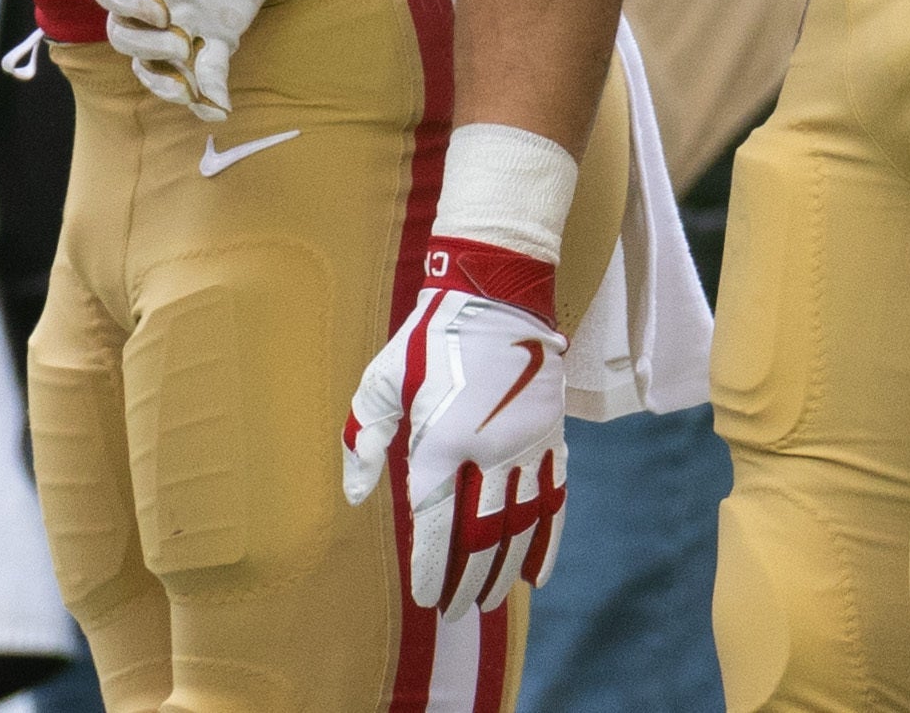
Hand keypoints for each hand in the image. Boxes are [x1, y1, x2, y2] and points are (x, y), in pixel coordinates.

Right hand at [87, 0, 317, 118]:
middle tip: (177, 36)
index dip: (122, 0)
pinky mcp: (221, 22)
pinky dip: (208, 88)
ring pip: (154, 58)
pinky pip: (206, 64)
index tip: (155, 6)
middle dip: (141, 44)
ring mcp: (184, 6)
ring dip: (163, 78)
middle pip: (123, 30)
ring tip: (188, 84)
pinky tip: (218, 106)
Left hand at [342, 240, 568, 615]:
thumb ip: (365, 437)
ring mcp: (526, 446)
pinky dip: (547, 541)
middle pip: (481, 535)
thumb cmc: (427, 339)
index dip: (433, 566)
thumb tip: (355, 495)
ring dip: (504, 569)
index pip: (437, 522)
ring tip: (490, 601)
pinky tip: (537, 575)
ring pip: (519, 526)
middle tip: (457, 612)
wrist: (494, 296)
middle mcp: (489, 451)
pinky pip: (554, 501)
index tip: (427, 598)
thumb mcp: (381, 380)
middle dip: (468, 580)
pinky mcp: (551, 437)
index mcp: (442, 440)